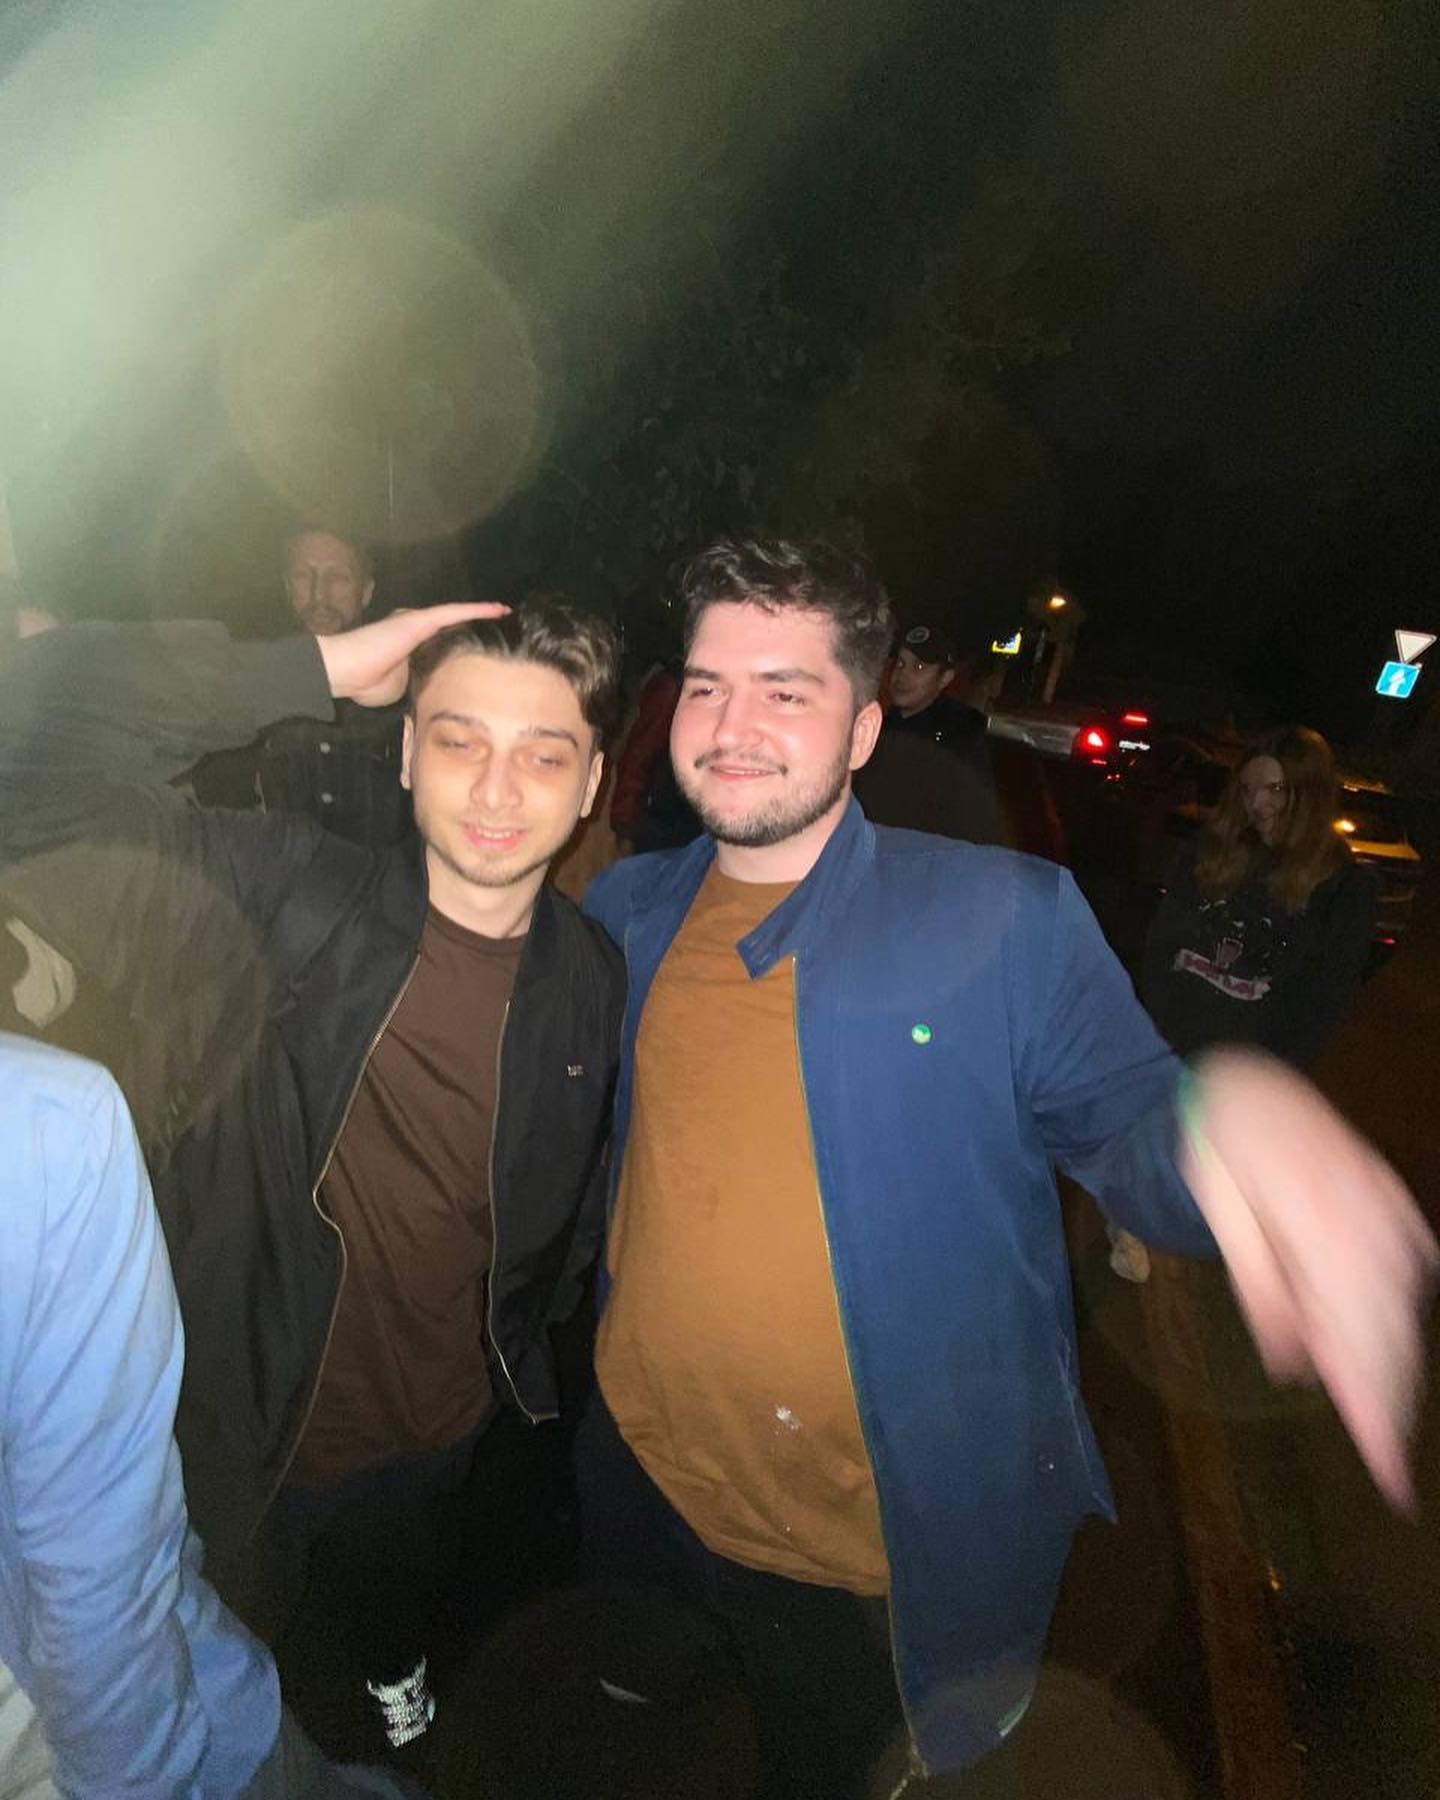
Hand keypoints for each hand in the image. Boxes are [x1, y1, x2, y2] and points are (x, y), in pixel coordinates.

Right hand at [317, 603, 509, 706]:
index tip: (485, 646)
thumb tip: (432, 692)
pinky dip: (476, 610)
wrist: (342, 670)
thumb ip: (416, 683)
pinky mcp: (419, 620)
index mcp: (411, 645)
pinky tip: (499, 609)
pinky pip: (454, 612)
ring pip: (457, 615)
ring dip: (481, 614)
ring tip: (506, 613)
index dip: (464, 640)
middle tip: (505, 626)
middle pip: (452, 625)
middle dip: (476, 625)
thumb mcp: (399, 688)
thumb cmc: (364, 683)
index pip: (444, 640)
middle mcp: (415, 627)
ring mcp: (416, 621)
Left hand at [1182, 1049, 1438, 1511]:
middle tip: (1387, 1468)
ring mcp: (1387, 1207)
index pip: (1357, 1339)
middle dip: (1387, 1402)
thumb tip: (1293, 1367)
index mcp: (1319, 1223)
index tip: (1388, 1473)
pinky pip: (1410, 1269)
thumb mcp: (1219, 1215)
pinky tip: (1388, 1347)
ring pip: (1403, 1307)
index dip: (1375, 1412)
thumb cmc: (1216, 1148)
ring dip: (1395, 1365)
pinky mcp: (1392, 1200)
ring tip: (1384, 1422)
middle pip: (1388, 1332)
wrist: (1244, 1081)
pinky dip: (1399, 1315)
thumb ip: (1260, 1289)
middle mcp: (1367, 1217)